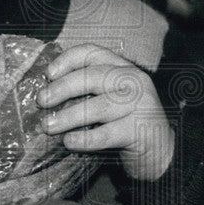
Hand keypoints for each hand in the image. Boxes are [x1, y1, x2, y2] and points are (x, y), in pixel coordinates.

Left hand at [37, 44, 173, 180]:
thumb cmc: (125, 124)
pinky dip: (85, 138)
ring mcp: (140, 105)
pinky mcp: (141, 130)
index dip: (67, 60)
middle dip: (63, 88)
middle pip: (93, 77)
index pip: (92, 53)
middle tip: (42, 101)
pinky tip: (69, 142)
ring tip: (48, 126)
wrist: (161, 151)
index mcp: (122, 68)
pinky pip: (107, 134)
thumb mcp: (108, 100)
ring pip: (98, 107)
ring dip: (69, 116)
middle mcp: (133, 81)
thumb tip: (45, 94)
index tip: (48, 74)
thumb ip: (86, 92)